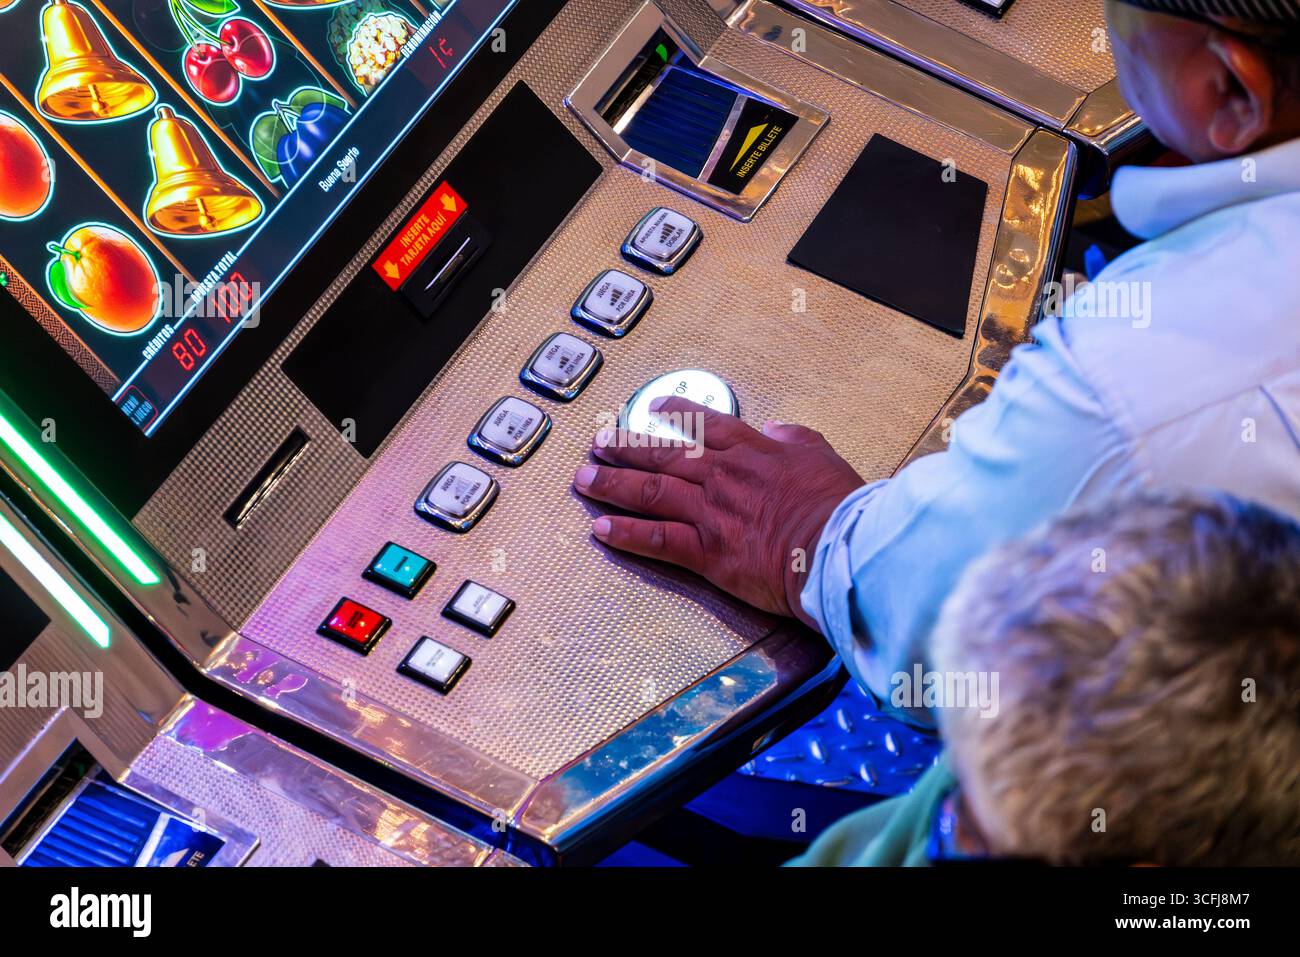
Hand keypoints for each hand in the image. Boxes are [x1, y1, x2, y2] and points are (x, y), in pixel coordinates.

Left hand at [572, 397, 865, 626]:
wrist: (838, 547)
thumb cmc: (837, 508)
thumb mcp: (823, 457)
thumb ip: (796, 439)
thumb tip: (778, 429)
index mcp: (753, 453)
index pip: (706, 425)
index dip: (675, 413)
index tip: (653, 408)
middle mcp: (723, 477)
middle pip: (664, 455)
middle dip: (626, 448)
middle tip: (599, 443)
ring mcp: (710, 513)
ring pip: (650, 491)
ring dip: (612, 484)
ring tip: (584, 478)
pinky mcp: (707, 552)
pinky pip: (656, 539)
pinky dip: (626, 533)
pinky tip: (601, 528)